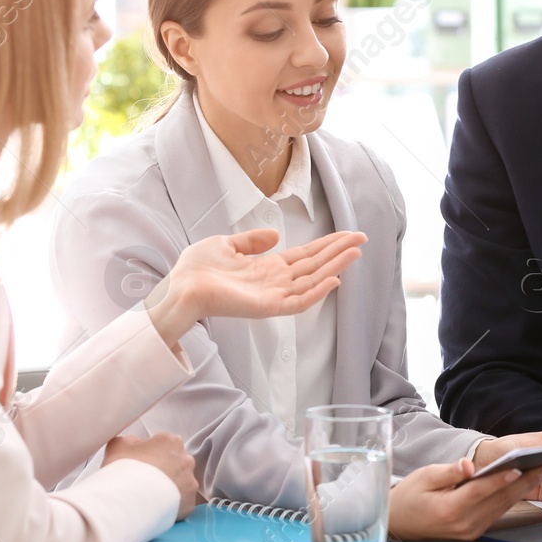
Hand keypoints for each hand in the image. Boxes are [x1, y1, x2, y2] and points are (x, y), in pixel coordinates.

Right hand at [103, 433, 197, 519]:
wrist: (131, 501)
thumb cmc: (125, 471)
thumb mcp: (119, 445)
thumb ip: (131, 441)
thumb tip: (135, 445)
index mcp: (171, 441)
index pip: (163, 443)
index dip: (149, 453)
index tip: (139, 463)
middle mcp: (186, 460)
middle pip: (174, 462)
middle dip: (162, 470)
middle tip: (144, 480)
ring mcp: (190, 482)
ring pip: (180, 483)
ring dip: (168, 487)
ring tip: (149, 496)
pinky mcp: (190, 503)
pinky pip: (181, 502)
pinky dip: (171, 504)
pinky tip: (156, 507)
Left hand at [146, 229, 365, 345]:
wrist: (180, 286)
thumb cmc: (196, 269)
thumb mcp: (226, 244)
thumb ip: (252, 241)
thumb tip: (276, 234)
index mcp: (267, 267)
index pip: (304, 256)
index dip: (326, 245)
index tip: (347, 234)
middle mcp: (275, 282)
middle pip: (314, 265)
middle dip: (338, 252)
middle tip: (362, 239)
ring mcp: (273, 295)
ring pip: (312, 280)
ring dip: (335, 266)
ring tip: (355, 252)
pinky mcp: (267, 307)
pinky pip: (298, 301)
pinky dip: (317, 292)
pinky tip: (334, 279)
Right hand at [388, 460, 541, 540]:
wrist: (400, 522)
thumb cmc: (410, 496)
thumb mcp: (425, 476)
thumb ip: (450, 472)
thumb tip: (469, 465)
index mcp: (450, 509)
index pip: (480, 491)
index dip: (500, 478)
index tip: (519, 467)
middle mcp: (464, 524)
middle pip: (499, 500)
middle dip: (524, 482)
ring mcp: (471, 530)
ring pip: (502, 507)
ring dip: (523, 489)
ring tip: (541, 472)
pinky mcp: (474, 531)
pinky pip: (497, 512)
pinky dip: (511, 497)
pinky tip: (523, 484)